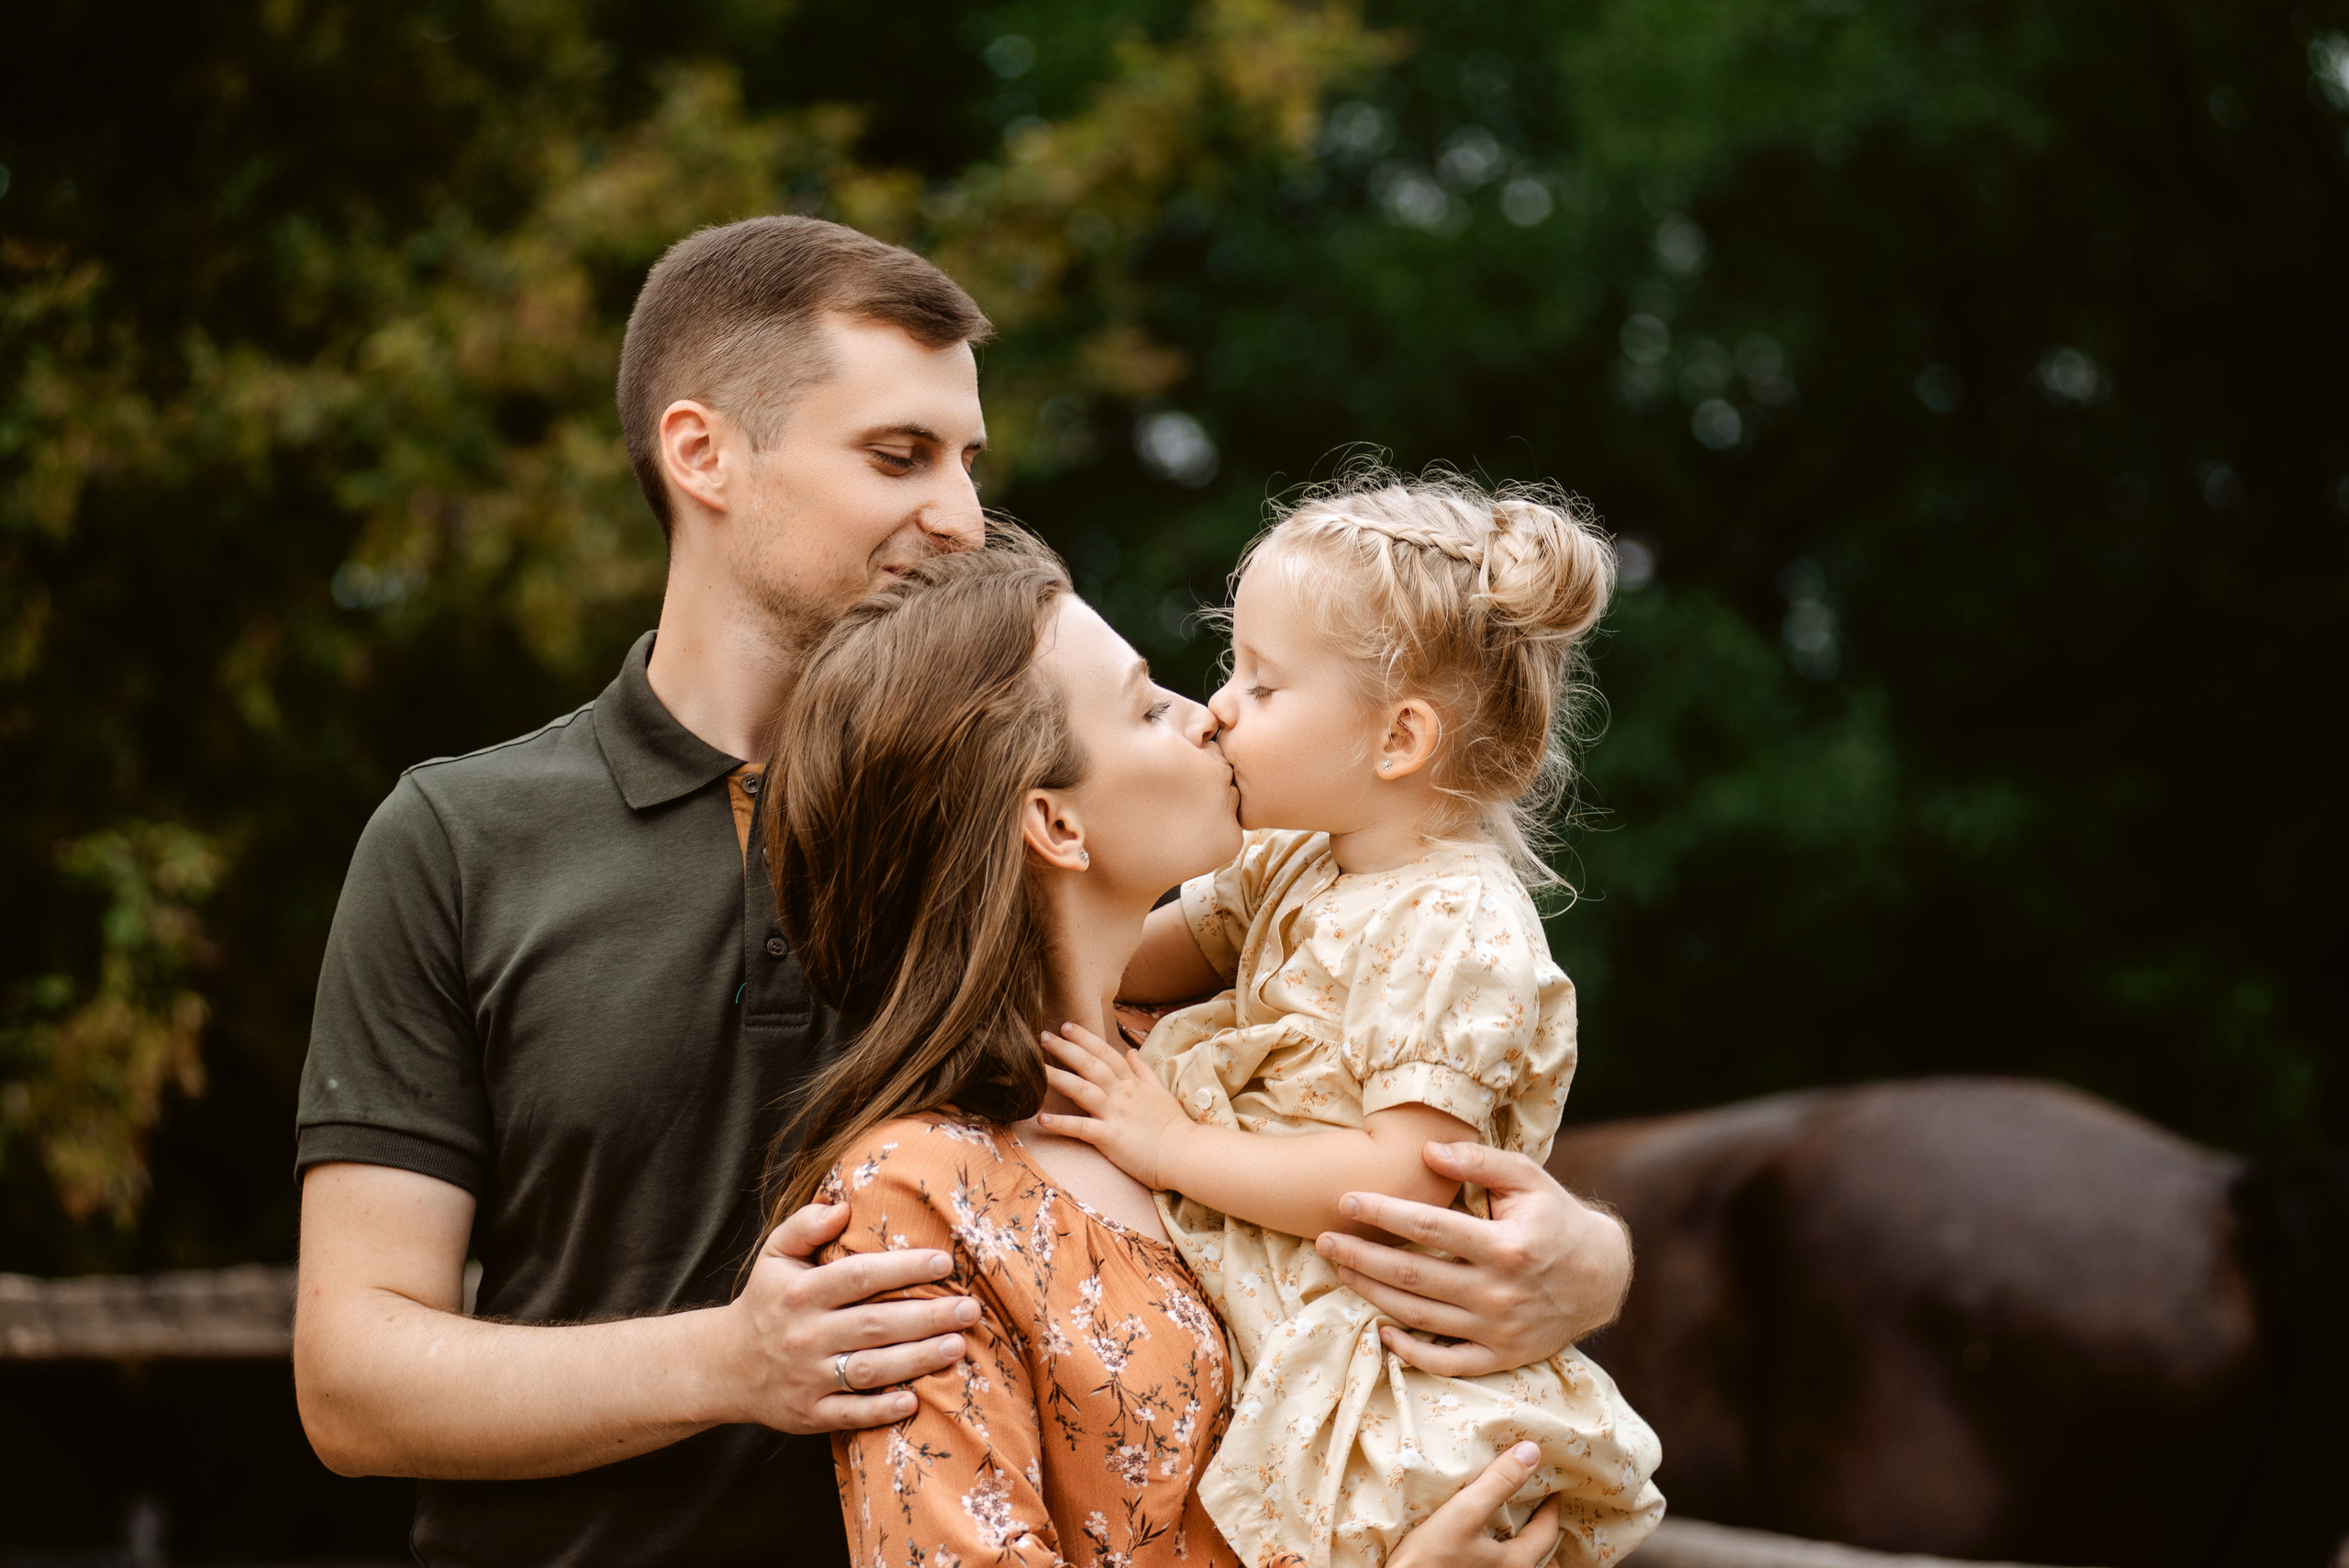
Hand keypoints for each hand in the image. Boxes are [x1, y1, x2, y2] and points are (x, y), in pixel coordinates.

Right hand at [721, 1200, 981, 1433]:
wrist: (725, 1366)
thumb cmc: (767, 1300)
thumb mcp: (774, 1255)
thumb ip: (805, 1225)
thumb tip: (843, 1205)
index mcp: (799, 1292)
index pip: (858, 1276)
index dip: (903, 1268)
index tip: (945, 1263)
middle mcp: (804, 1335)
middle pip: (875, 1325)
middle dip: (927, 1316)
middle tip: (970, 1309)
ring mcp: (807, 1378)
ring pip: (870, 1369)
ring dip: (917, 1359)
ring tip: (958, 1346)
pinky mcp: (809, 1414)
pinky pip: (850, 1414)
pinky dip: (882, 1410)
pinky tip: (917, 1398)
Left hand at [1035, 1021, 1191, 1188]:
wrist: (1185, 1154)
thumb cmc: (1173, 1127)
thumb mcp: (1160, 1092)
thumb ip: (1143, 1071)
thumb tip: (1132, 1051)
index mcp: (1132, 1084)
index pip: (1106, 1053)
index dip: (1085, 1038)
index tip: (1066, 1026)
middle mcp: (1121, 1094)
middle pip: (1090, 1065)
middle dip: (1065, 1049)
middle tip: (1042, 1037)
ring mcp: (1115, 1114)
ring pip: (1082, 1089)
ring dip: (1057, 1078)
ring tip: (1034, 1069)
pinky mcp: (1110, 1138)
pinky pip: (1081, 1128)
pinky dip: (1061, 1123)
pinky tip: (1042, 1118)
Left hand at [1316, 1141, 1630, 1376]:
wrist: (1603, 1278)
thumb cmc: (1557, 1219)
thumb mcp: (1528, 1179)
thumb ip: (1479, 1162)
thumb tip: (1428, 1152)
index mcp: (1507, 1245)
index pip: (1429, 1227)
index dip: (1382, 1213)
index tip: (1345, 1201)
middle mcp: (1500, 1292)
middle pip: (1412, 1276)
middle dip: (1360, 1257)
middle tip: (1323, 1240)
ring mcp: (1498, 1330)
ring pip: (1419, 1317)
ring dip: (1372, 1295)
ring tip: (1340, 1272)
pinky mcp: (1501, 1357)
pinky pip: (1445, 1362)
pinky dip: (1409, 1350)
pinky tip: (1381, 1329)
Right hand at [1387, 1443, 1562, 1567]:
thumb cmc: (1430, 1557)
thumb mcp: (1464, 1512)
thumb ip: (1499, 1483)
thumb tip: (1532, 1453)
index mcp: (1517, 1563)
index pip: (1546, 1532)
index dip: (1551, 1508)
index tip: (1553, 1490)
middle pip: (1538, 1555)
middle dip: (1540, 1532)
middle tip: (1539, 1510)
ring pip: (1519, 1564)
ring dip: (1523, 1548)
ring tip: (1519, 1534)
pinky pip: (1500, 1567)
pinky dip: (1504, 1556)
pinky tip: (1489, 1549)